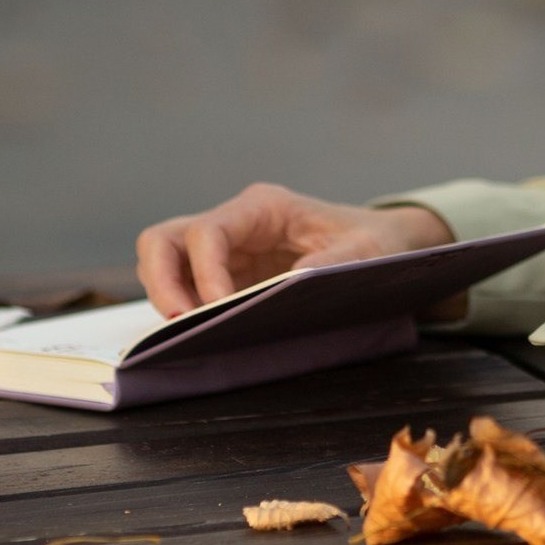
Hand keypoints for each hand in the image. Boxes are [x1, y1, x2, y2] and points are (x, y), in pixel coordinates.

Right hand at [135, 183, 454, 316]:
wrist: (383, 244)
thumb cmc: (374, 241)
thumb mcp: (366, 252)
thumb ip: (332, 264)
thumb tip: (292, 283)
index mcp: (263, 208)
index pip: (207, 233)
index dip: (203, 272)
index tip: (219, 310)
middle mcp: (235, 224)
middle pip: (164, 240)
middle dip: (161, 281)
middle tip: (178, 325)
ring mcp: (227, 250)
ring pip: (164, 261)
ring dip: (167, 298)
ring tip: (190, 335)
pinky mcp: (227, 277)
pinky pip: (186, 289)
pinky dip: (184, 311)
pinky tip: (205, 336)